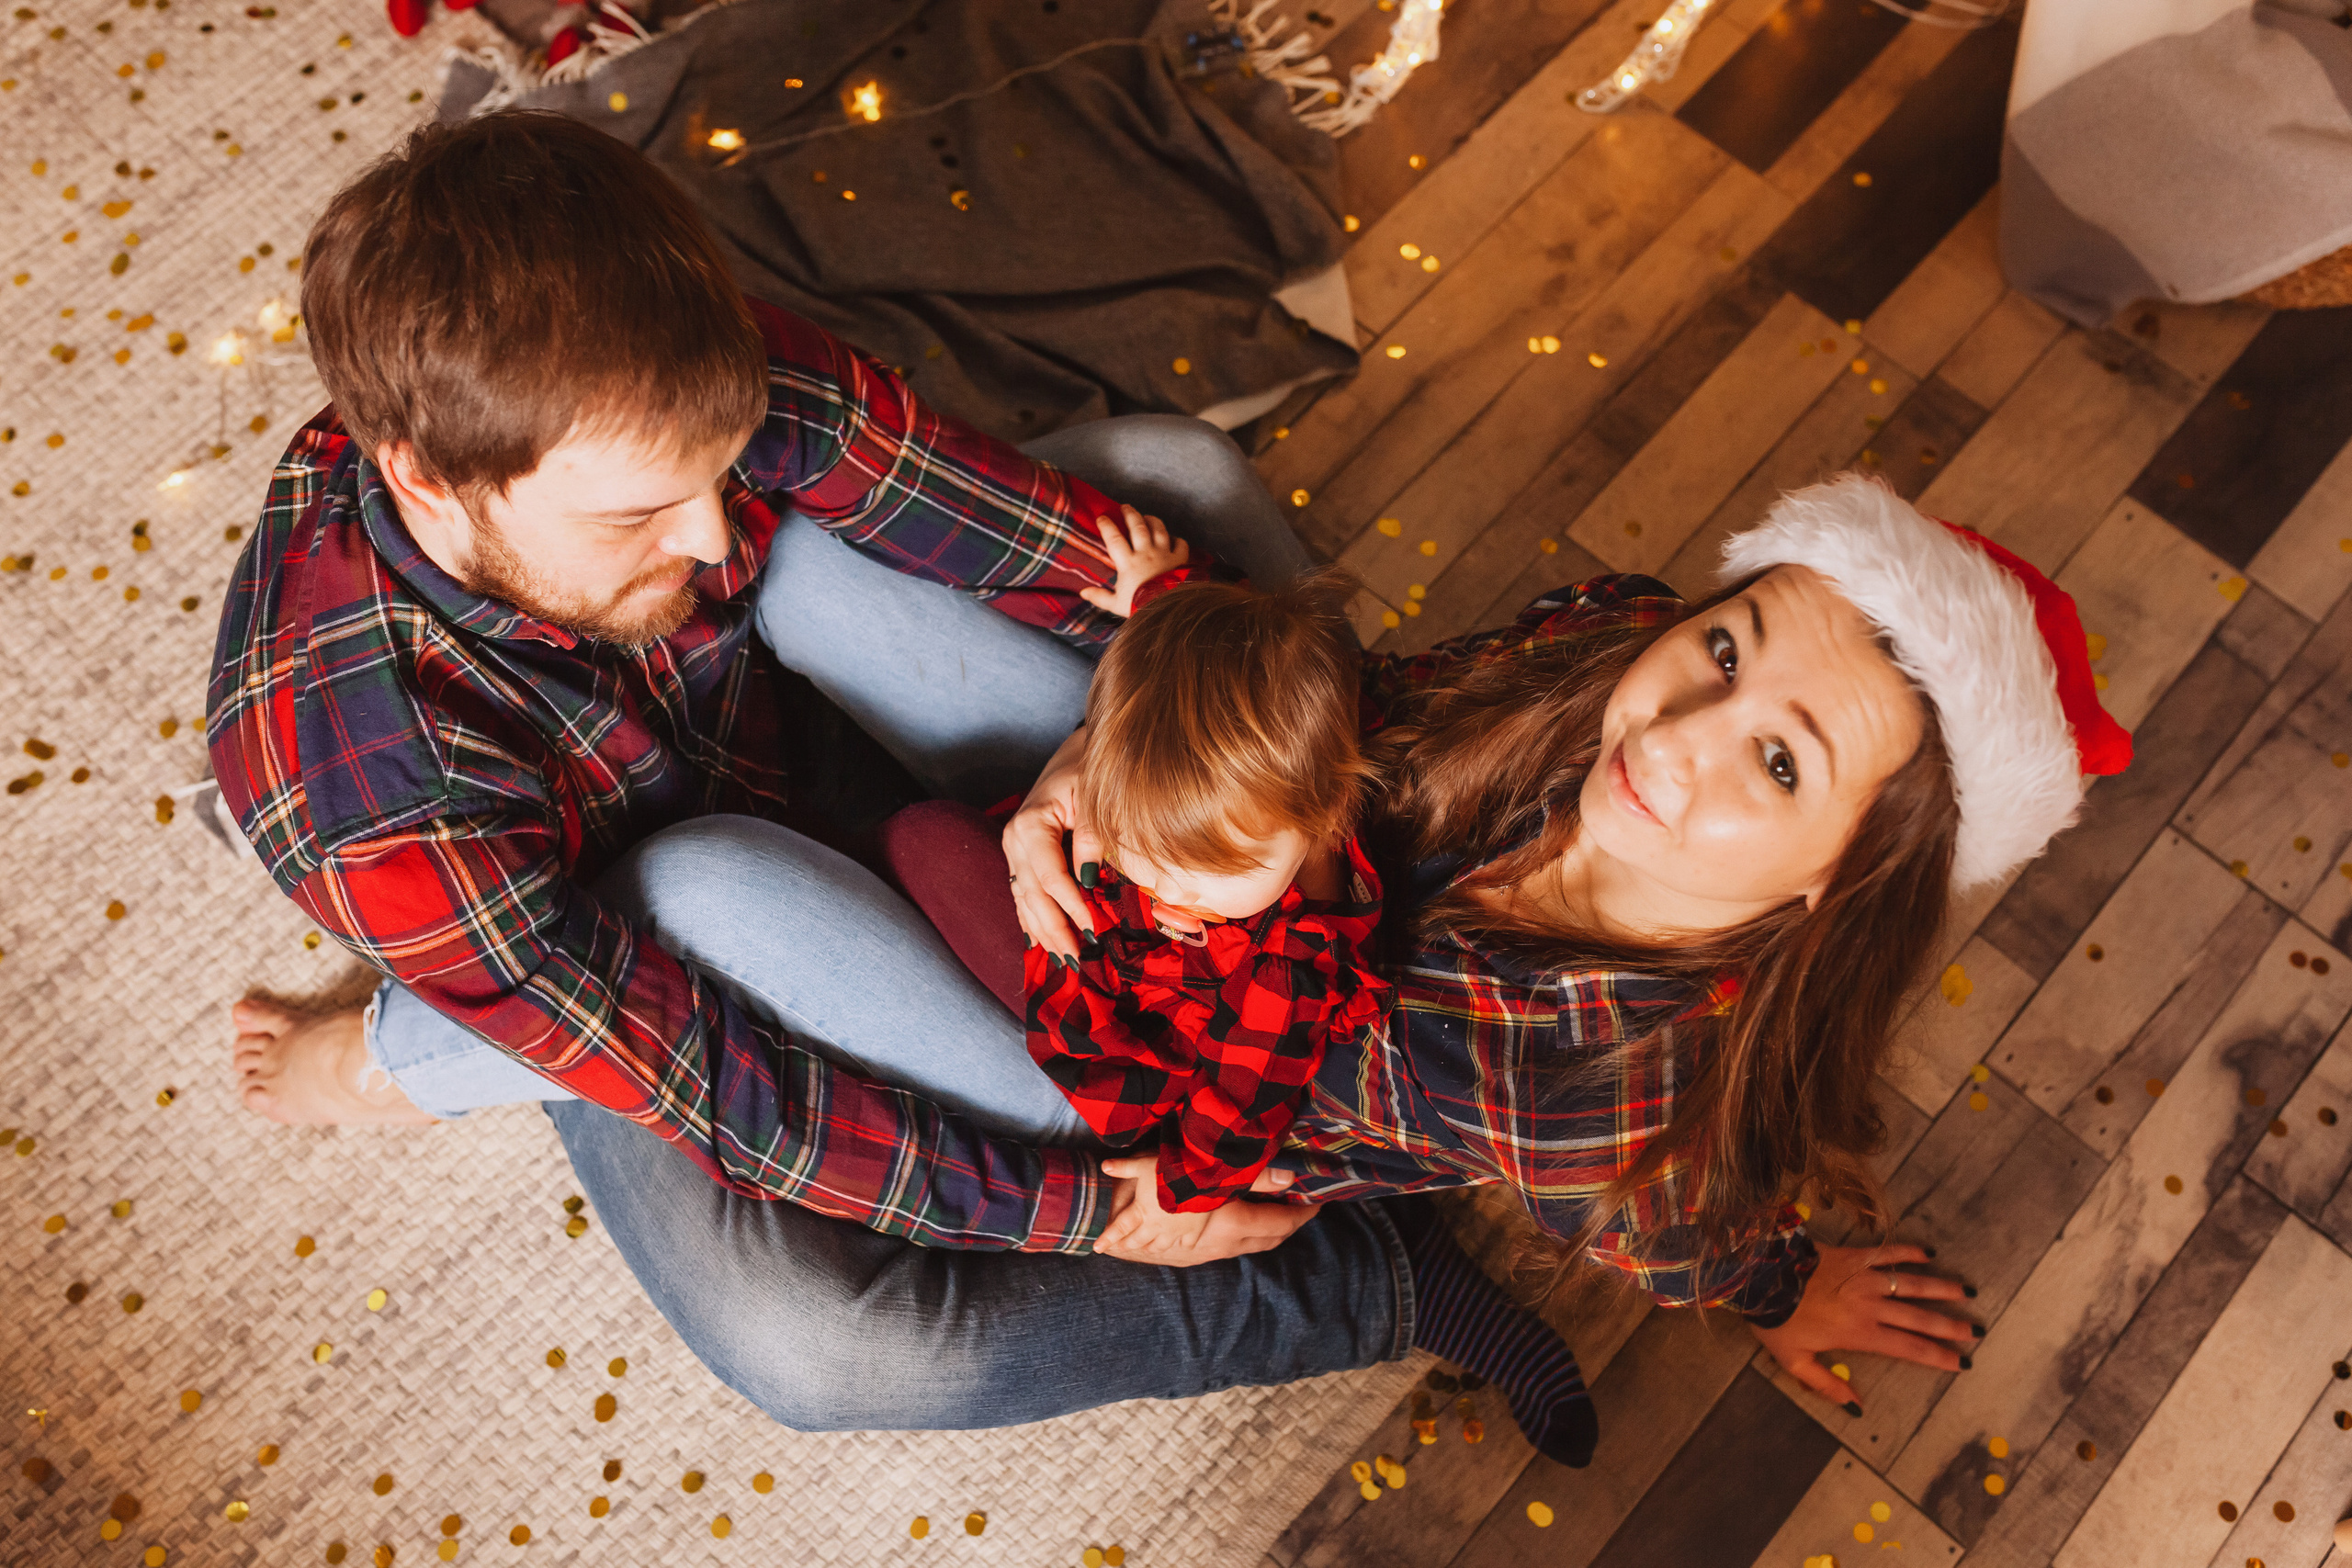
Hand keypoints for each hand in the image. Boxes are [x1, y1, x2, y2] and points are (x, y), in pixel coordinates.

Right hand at [1003, 725, 1099, 959]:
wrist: (1076, 751)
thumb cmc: (1087, 768)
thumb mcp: (1093, 795)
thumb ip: (1090, 835)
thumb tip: (1088, 878)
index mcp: (1030, 825)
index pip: (1049, 877)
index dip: (1070, 907)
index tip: (1092, 931)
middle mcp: (1015, 840)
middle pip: (1032, 896)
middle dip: (1054, 930)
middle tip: (1077, 960)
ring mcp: (1014, 850)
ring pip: (1024, 900)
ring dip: (1043, 932)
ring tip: (1064, 961)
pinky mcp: (1020, 856)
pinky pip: (1022, 894)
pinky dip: (1032, 920)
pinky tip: (1041, 943)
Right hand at [1076, 505, 1189, 618]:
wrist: (1168, 609)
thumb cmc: (1140, 606)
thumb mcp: (1117, 604)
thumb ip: (1100, 597)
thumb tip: (1083, 593)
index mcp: (1128, 563)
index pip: (1114, 538)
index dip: (1107, 525)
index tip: (1101, 517)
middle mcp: (1146, 553)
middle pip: (1138, 526)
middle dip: (1130, 514)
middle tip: (1125, 507)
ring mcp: (1164, 554)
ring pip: (1159, 529)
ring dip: (1152, 520)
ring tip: (1147, 516)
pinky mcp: (1179, 560)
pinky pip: (1180, 543)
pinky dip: (1177, 539)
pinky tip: (1173, 538)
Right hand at [1094, 1155, 1316, 1264]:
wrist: (1112, 1214)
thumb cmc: (1159, 1185)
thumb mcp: (1204, 1171)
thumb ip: (1253, 1174)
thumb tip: (1290, 1178)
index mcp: (1231, 1225)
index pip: (1280, 1224)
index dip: (1303, 1214)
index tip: (1319, 1202)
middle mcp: (1222, 1246)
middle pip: (1268, 1240)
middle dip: (1289, 1226)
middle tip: (1303, 1208)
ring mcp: (1204, 1254)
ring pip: (1248, 1247)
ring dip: (1267, 1233)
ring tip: (1278, 1213)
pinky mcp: (1188, 1255)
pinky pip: (1228, 1249)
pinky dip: (1244, 1238)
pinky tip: (1240, 1224)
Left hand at [1751, 1242, 1978, 1411]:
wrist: (1759, 1276)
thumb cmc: (1775, 1320)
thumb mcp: (1795, 1362)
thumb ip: (1828, 1385)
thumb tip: (1856, 1409)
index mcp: (1860, 1333)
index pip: (1908, 1348)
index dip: (1937, 1356)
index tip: (1961, 1362)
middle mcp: (1869, 1305)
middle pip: (1919, 1317)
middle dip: (1951, 1325)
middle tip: (1976, 1331)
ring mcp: (1864, 1277)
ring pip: (1912, 1283)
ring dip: (1941, 1288)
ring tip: (1967, 1292)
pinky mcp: (1854, 1255)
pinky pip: (1888, 1253)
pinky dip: (1909, 1252)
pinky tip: (1929, 1253)